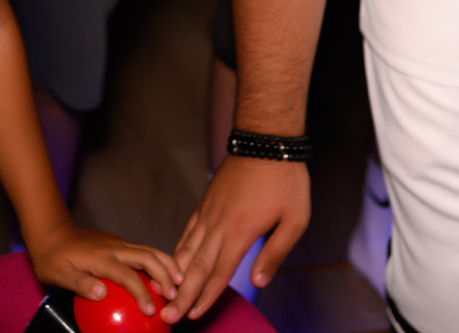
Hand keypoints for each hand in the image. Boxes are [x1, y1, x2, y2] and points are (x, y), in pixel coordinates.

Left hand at [24, 222, 180, 316]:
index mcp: (101, 258)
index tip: (150, 311)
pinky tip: (162, 275)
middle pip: (148, 257)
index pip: (128, 276)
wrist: (51, 233)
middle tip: (175, 294)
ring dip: (166, 264)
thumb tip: (102, 294)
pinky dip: (158, 261)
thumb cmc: (52, 259)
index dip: (141, 293)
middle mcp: (114, 247)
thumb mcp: (58, 274)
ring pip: (149, 250)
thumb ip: (79, 283)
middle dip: (165, 274)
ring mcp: (118, 243)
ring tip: (180, 281)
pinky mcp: (119, 243)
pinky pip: (143, 251)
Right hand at [167, 156, 310, 321]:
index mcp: (240, 232)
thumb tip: (259, 280)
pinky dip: (179, 249)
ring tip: (163, 294)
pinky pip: (188, 230)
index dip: (205, 297)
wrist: (266, 142)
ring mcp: (209, 212)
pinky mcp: (206, 202)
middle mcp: (219, 225)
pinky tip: (175, 261)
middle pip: (196, 267)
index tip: (192, 315)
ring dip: (175, 275)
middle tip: (168, 316)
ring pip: (186, 249)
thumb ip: (275, 252)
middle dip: (181, 295)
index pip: (218, 272)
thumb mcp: (295, 218)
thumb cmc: (285, 179)